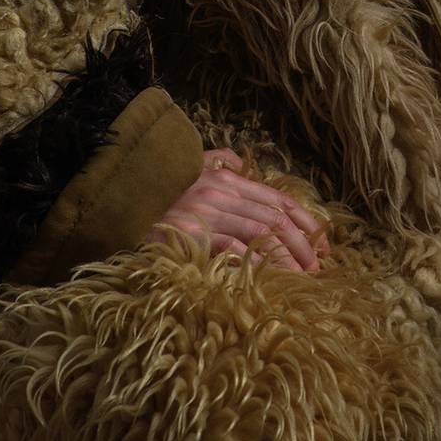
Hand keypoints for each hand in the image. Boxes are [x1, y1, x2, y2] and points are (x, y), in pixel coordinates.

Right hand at [148, 148, 330, 272]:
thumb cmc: (157, 196)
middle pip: (275, 217)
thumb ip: (215, 161)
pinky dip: (257, 264)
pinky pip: (234, 250)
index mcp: (225, 179)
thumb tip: (239, 161)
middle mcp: (220, 192)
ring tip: (303, 276)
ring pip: (261, 233)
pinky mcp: (193, 235)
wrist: (117, 210)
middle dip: (303, 243)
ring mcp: (207, 213)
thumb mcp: (188, 169)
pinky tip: (272, 279)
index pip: (277, 199)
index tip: (323, 243)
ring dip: (287, 257)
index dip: (305, 221)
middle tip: (319, 267)